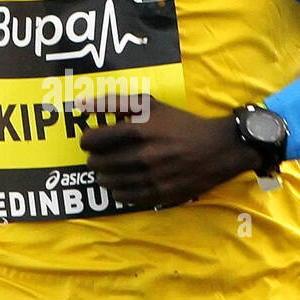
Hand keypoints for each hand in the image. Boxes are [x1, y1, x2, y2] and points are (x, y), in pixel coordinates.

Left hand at [79, 97, 263, 209]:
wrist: (218, 148)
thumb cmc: (181, 123)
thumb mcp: (151, 105)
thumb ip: (115, 102)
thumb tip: (81, 105)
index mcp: (140, 130)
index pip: (93, 139)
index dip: (87, 140)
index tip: (91, 139)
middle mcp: (144, 155)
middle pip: (97, 163)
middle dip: (94, 158)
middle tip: (101, 154)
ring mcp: (151, 177)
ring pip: (108, 182)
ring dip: (104, 175)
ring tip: (111, 168)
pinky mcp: (159, 194)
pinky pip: (124, 197)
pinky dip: (118, 190)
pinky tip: (124, 181)